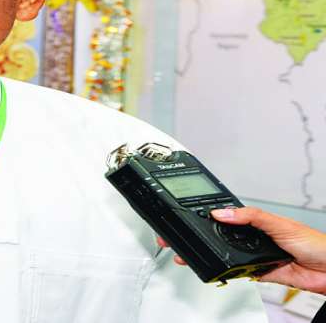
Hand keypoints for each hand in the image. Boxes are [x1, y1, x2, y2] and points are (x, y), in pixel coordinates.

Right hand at [157, 206, 325, 293]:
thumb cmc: (313, 241)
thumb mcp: (277, 222)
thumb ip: (248, 216)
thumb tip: (221, 213)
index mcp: (252, 219)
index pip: (221, 214)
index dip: (201, 214)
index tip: (181, 213)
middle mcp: (249, 236)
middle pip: (215, 235)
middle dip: (193, 235)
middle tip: (174, 236)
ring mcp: (251, 254)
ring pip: (221, 253)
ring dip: (205, 253)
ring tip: (185, 253)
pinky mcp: (256, 272)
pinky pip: (234, 272)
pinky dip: (224, 271)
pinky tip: (213, 267)